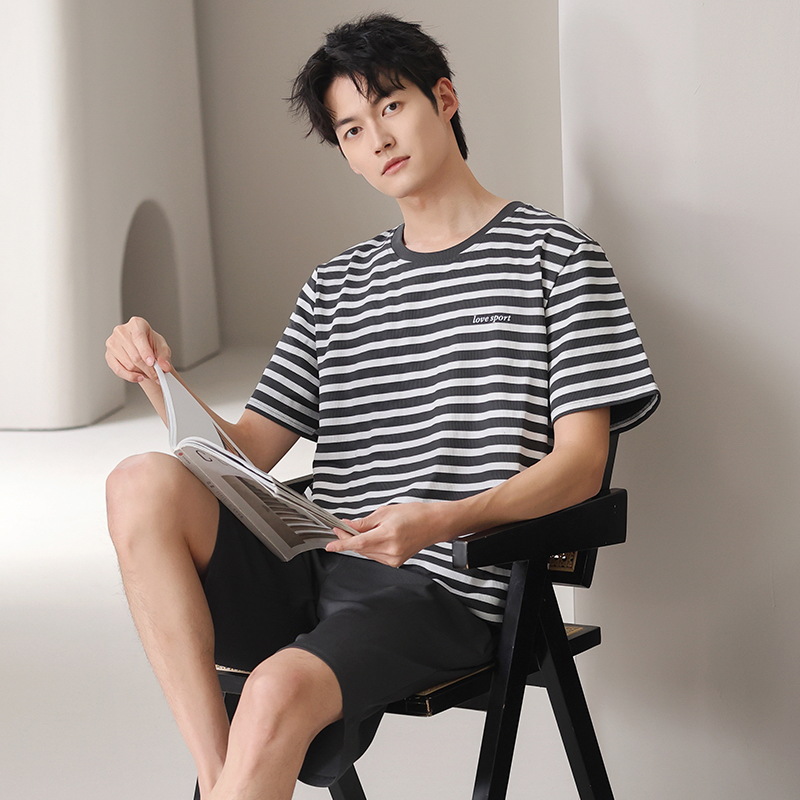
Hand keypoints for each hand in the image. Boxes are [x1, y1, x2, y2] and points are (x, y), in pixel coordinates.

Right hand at [105, 316, 171, 383]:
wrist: (144, 350)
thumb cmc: (151, 345)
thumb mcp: (162, 347)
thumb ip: (164, 356)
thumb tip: (164, 366)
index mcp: (136, 324)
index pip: (139, 337)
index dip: (145, 352)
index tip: (151, 362)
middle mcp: (122, 331)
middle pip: (135, 355)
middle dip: (148, 368)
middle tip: (156, 375)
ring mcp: (112, 343)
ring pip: (128, 364)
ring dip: (141, 373)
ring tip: (148, 372)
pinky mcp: (108, 355)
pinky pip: (118, 370)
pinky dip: (130, 377)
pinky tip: (139, 377)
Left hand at [326, 501, 456, 567]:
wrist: (433, 524)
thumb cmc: (414, 514)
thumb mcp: (385, 512)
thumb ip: (364, 522)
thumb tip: (348, 526)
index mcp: (388, 535)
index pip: (358, 543)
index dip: (342, 544)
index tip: (330, 545)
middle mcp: (391, 550)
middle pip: (361, 548)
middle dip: (349, 538)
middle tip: (342, 528)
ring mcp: (393, 559)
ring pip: (366, 553)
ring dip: (360, 543)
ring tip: (362, 530)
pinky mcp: (395, 563)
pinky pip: (375, 556)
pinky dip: (370, 548)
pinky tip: (373, 538)